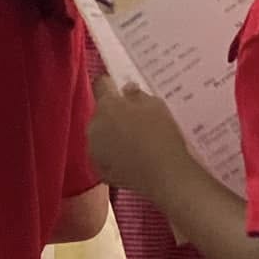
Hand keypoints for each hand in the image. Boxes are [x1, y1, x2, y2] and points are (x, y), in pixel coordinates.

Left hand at [87, 77, 191, 198]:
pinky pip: (103, 157)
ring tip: (134, 142)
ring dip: (111, 135)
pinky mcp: (99, 170)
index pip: (100, 85)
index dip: (109, 84)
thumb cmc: (162, 134)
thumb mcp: (156, 106)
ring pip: (99, 135)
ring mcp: (94, 149)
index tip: (118, 87)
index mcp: (107, 105)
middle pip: (100, 113)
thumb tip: (127, 89)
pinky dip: (112, 157)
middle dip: (113, 114)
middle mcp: (94, 125)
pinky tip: (130, 160)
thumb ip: (137, 95)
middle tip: (134, 119)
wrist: (165, 174)